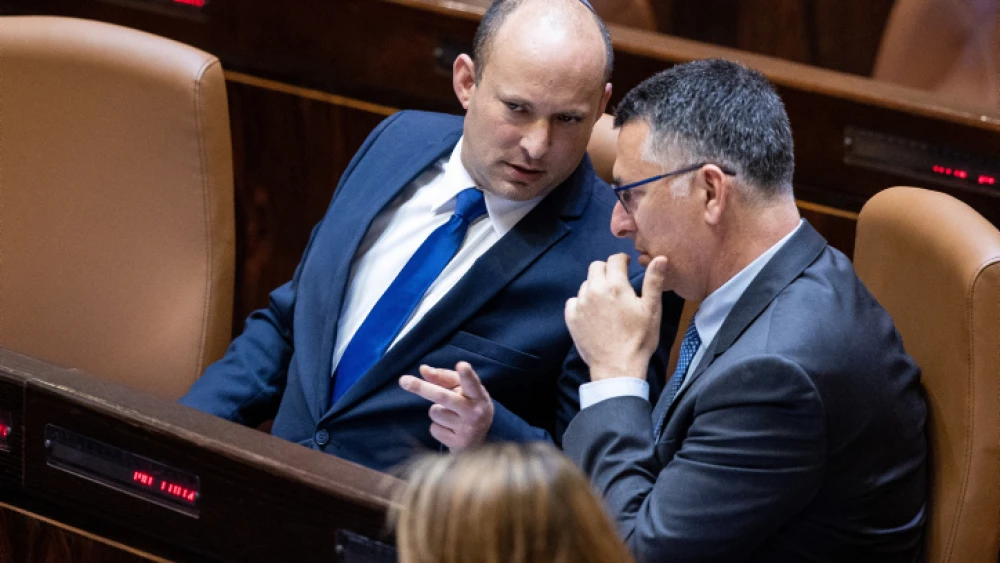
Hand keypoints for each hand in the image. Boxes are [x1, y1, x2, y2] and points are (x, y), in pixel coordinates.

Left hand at [399, 362, 493, 450]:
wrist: (479, 440)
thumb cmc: (467, 405)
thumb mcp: (461, 389)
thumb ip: (443, 377)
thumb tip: (423, 369)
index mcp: (478, 395)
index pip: (472, 383)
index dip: (466, 375)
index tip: (461, 365)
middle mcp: (475, 412)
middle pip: (443, 397)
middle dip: (422, 388)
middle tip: (403, 380)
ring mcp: (468, 429)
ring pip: (435, 412)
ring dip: (436, 411)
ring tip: (450, 416)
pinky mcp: (459, 444)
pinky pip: (435, 429)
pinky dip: (437, 427)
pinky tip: (450, 429)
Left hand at [564, 253, 666, 380]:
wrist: (618, 367)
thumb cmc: (639, 339)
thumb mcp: (652, 310)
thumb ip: (654, 281)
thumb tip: (660, 258)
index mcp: (615, 286)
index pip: (614, 259)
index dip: (622, 260)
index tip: (627, 265)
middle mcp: (594, 290)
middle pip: (596, 267)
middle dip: (607, 270)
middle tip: (617, 283)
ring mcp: (580, 304)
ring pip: (585, 284)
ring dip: (595, 286)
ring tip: (606, 301)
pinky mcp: (571, 318)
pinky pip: (574, 301)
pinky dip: (582, 302)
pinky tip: (593, 313)